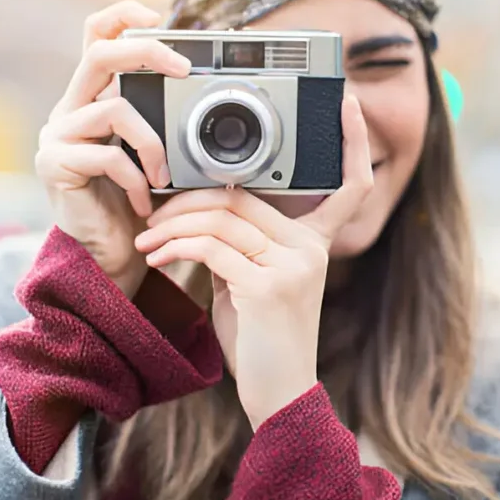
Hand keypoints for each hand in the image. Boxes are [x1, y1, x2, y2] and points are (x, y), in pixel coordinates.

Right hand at [34, 0, 190, 297]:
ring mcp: (58, 135)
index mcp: (92, 95)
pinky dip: (137, 179)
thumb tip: (200, 84)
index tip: (157, 15)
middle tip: (185, 69)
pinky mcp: (55, 166)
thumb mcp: (150, 150)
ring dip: (153, 142)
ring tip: (165, 174)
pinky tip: (145, 202)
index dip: (121, 15)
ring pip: (114, 109)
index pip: (95, 35)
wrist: (106, 253)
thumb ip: (159, 117)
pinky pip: (108, 157)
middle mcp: (69, 107)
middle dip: (146, 52)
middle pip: (98, 53)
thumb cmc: (134, 200)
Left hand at [133, 95, 373, 428]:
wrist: (279, 396)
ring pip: (223, 218)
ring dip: (173, 226)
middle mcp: (312, 248)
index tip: (346, 103)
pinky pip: (212, 247)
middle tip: (154, 215)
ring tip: (148, 240)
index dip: (351, 141)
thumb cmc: (263, 340)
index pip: (350, 185)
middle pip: (244, 196)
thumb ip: (240, 244)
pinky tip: (158, 258)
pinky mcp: (269, 285)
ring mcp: (294, 265)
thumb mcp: (253, 282)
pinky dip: (176, 247)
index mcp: (316, 242)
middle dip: (188, 201)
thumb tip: (202, 213)